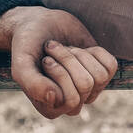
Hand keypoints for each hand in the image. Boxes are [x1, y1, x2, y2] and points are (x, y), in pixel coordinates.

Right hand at [0, 6, 118, 118]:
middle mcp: (71, 104)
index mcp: (50, 108)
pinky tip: (81, 48)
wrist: (38, 23)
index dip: (59, 73)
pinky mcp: (101, 72)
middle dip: (69, 60)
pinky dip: (95, 51)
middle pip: (85, 85)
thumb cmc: (28, 45)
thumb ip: (32, 84)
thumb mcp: (22, 63)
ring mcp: (88, 89)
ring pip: (99, 76)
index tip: (45, 59)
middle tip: (53, 50)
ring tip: (65, 48)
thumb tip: (55, 99)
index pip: (70, 99)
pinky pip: (110, 66)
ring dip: (79, 54)